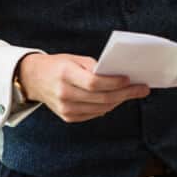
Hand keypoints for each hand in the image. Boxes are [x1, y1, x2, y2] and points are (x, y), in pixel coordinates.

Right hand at [17, 52, 148, 122]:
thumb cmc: (58, 65)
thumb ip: (93, 67)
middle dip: (125, 93)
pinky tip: (117, 99)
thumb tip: (117, 76)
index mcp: (65, 75)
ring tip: (133, 93)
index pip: (94, 83)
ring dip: (119, 100)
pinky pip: (94, 113)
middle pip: (101, 98)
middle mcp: (64, 94)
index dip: (113, 82)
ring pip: (100, 108)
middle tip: (142, 89)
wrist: (33, 79)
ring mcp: (65, 109)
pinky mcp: (68, 117)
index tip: (129, 79)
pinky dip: (108, 107)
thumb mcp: (74, 59)